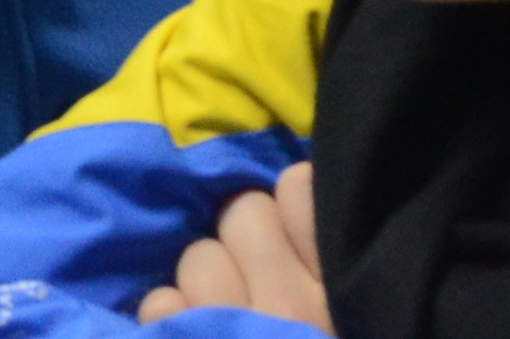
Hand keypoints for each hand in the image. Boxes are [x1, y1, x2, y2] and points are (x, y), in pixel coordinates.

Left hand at [136, 164, 325, 327]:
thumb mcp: (348, 311)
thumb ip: (324, 258)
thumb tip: (297, 201)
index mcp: (336, 293)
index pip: (298, 186)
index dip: (287, 204)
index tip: (291, 236)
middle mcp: (289, 306)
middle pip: (245, 211)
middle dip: (242, 235)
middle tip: (254, 277)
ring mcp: (232, 326)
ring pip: (199, 255)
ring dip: (204, 280)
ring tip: (223, 310)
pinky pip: (161, 301)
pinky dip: (171, 314)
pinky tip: (193, 331)